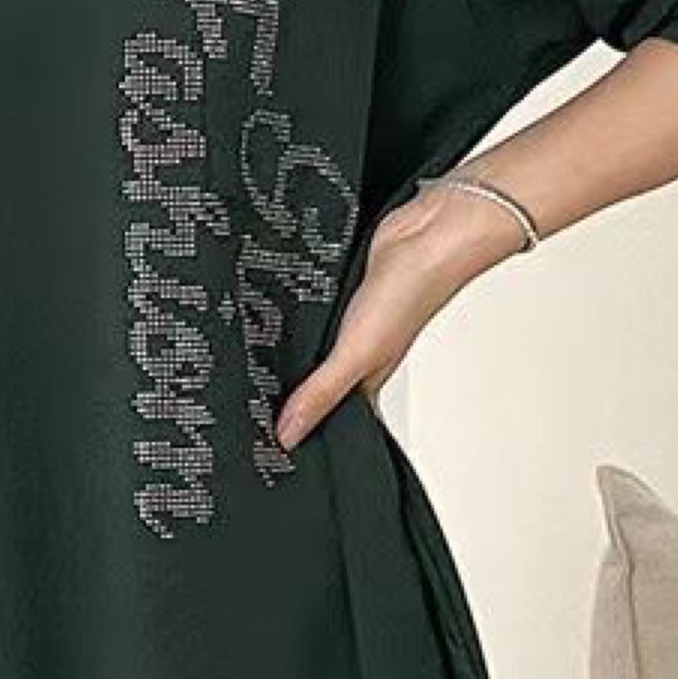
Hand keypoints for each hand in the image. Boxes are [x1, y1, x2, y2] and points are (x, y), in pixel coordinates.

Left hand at [274, 181, 528, 451]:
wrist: (428, 233)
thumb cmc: (412, 293)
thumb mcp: (357, 354)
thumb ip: (320, 393)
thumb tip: (288, 436)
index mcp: (366, 382)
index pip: (331, 418)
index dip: (304, 431)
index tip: (269, 444)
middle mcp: (358, 355)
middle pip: (315, 384)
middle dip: (286, 393)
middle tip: (249, 405)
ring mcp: (350, 324)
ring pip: (311, 348)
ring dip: (288, 351)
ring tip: (252, 365)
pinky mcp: (342, 294)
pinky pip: (312, 314)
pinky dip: (296, 317)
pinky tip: (276, 317)